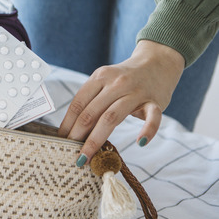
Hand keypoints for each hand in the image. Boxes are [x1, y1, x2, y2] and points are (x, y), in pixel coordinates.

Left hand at [59, 40, 185, 165]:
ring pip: (112, 117)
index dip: (67, 125)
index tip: (61, 141)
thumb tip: (72, 130)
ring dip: (96, 140)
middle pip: (91, 113)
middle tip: (71, 155)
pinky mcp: (156, 101)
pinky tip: (140, 143)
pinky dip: (148, 130)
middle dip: (78, 136)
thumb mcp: (105, 82)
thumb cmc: (125, 78)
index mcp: (99, 77)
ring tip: (88, 157)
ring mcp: (136, 92)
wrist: (158, 62)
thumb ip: (92, 101)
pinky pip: (153, 117)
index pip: (78, 104)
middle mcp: (116, 83)